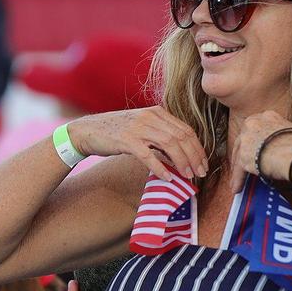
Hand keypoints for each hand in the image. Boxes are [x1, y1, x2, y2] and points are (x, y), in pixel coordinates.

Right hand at [68, 106, 207, 180]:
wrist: (87, 131)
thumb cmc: (116, 132)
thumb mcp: (142, 128)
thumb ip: (161, 137)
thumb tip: (180, 156)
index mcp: (157, 112)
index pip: (185, 129)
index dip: (198, 148)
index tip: (203, 163)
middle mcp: (150, 117)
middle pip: (181, 137)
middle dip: (194, 157)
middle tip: (200, 173)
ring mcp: (138, 128)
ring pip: (169, 145)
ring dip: (182, 162)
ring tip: (188, 176)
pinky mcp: (126, 140)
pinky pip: (149, 155)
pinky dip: (160, 167)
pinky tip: (168, 178)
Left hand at [227, 111, 291, 191]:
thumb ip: (281, 137)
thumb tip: (281, 149)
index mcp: (268, 116)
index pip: (255, 129)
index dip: (253, 141)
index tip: (253, 150)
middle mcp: (254, 123)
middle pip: (242, 140)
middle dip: (240, 155)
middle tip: (241, 166)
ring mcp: (247, 137)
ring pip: (239, 155)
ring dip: (238, 170)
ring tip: (237, 182)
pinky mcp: (244, 154)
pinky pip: (239, 169)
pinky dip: (237, 180)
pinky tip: (237, 188)